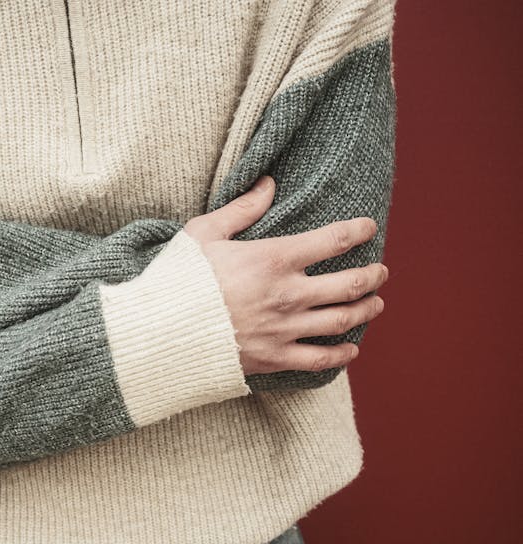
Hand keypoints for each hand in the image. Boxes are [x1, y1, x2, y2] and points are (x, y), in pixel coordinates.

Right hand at [183, 175, 387, 375]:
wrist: (161, 332)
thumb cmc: (177, 279)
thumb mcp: (203, 234)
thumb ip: (241, 209)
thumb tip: (268, 184)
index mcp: (273, 258)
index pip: (333, 240)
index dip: (357, 230)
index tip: (368, 227)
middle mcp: (288, 294)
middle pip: (350, 284)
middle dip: (373, 275)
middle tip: (381, 271)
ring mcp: (284, 329)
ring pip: (343, 320)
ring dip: (366, 310)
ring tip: (376, 303)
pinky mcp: (275, 357)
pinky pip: (321, 359)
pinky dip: (342, 354)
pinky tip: (350, 349)